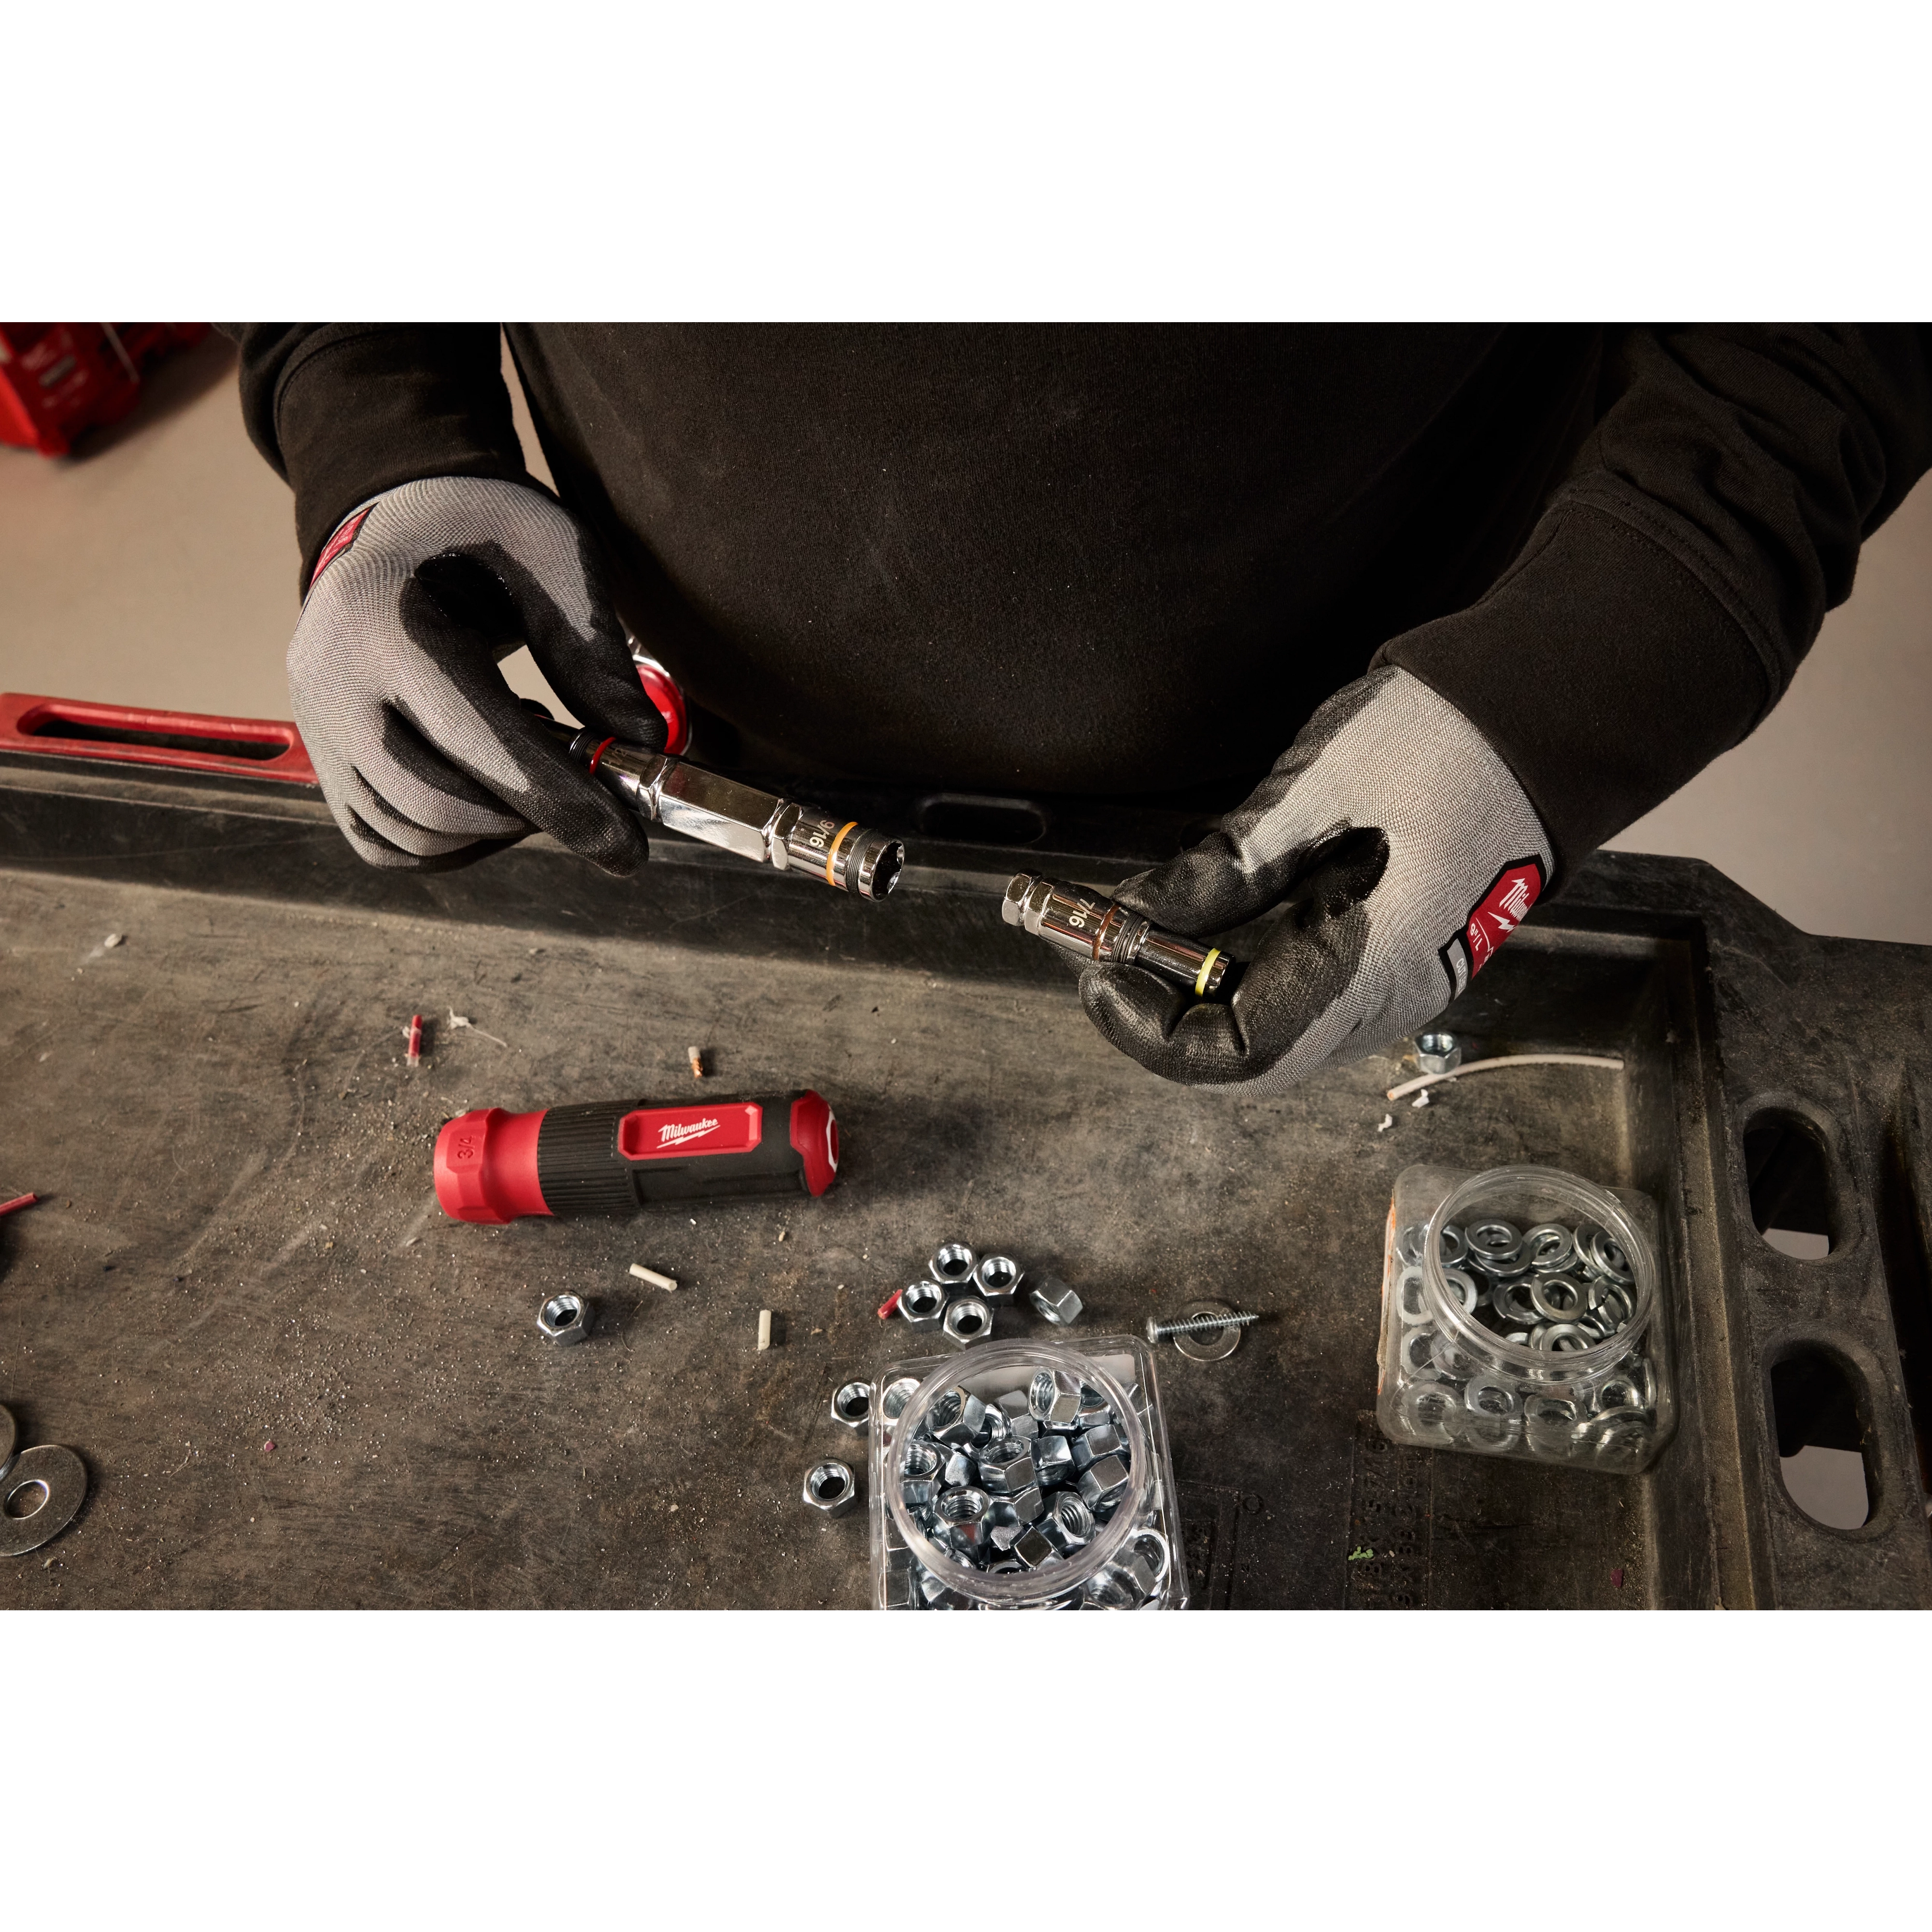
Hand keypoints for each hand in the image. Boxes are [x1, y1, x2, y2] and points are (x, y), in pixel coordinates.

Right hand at [287, 476, 666, 871]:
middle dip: (528, 818)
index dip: (563, 803)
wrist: (396, 518)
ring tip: (524, 761)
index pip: (480, 743)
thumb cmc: (479, 528)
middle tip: (578, 786)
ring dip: (492, 830)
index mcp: (385, 624)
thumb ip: (594, 652)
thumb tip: (642, 746)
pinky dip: (451, 843)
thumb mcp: (554, 554)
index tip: (628, 845)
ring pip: (412, 838)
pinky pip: (387, 844)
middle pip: (437, 807)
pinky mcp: (324, 760)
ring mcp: (318, 728)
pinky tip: (485, 788)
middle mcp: (330, 683)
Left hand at [1081, 668, 1551, 1091]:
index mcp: (1372, 966)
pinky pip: (1285, 976)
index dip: (1150, 1027)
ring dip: (1185, 976)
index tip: (1097, 968)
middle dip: (1157, 1000)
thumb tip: (1137, 913)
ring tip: (1132, 913)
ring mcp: (1384, 976)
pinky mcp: (1377, 946)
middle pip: (1240, 1046)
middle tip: (1097, 939)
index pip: (1238, 1055)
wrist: (1541, 717)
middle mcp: (1380, 995)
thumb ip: (1224, 865)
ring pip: (1257, 1014)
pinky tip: (1189, 901)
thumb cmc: (1440, 742)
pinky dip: (1223, 950)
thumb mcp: (1314, 792)